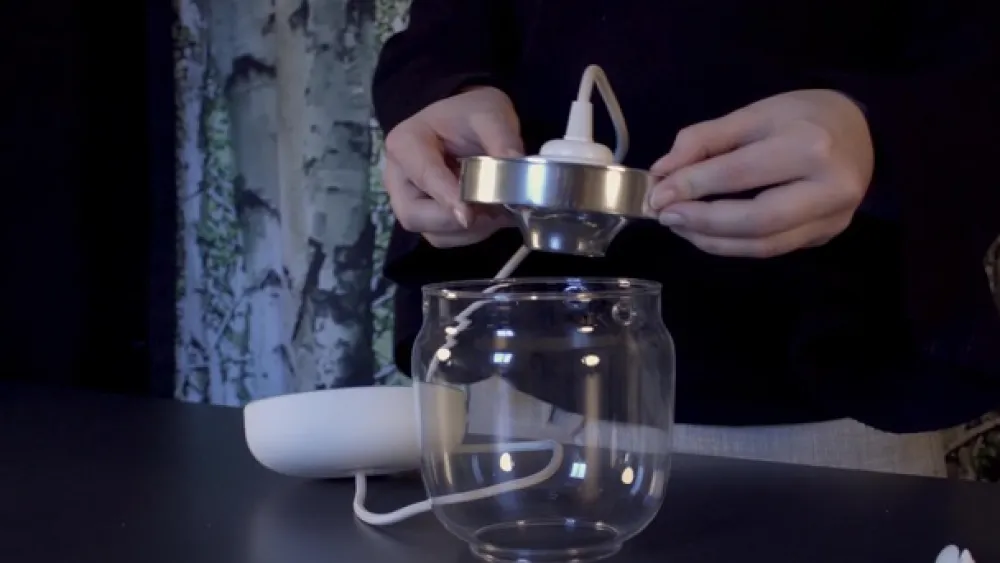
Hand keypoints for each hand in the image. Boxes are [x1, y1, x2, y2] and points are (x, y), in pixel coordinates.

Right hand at [383, 87, 522, 247]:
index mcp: (405, 144)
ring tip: (498, 210)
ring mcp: (409, 202)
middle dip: (456, 220)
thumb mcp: (490, 114)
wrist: (467, 123)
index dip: (445, 197)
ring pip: (433, 233)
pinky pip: (445, 238)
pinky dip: (473, 233)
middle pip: (414, 215)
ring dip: (470, 230)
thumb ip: (501, 139)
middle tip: (493, 210)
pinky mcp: (426, 219)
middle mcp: (398, 178)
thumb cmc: (470, 115)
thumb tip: (515, 165)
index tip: (468, 214)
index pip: (422, 176)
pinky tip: (491, 214)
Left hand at [646, 89, 873, 257]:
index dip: (691, 186)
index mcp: (809, 145)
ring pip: (763, 245)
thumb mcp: (753, 114)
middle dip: (702, 222)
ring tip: (680, 226)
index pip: (738, 174)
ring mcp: (833, 218)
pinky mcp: (826, 236)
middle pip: (755, 220)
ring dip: (712, 240)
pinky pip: (772, 248)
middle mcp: (828, 187)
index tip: (656, 193)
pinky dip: (733, 245)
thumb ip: (704, 140)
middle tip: (665, 216)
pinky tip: (706, 234)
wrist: (865, 130)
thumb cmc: (803, 116)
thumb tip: (662, 172)